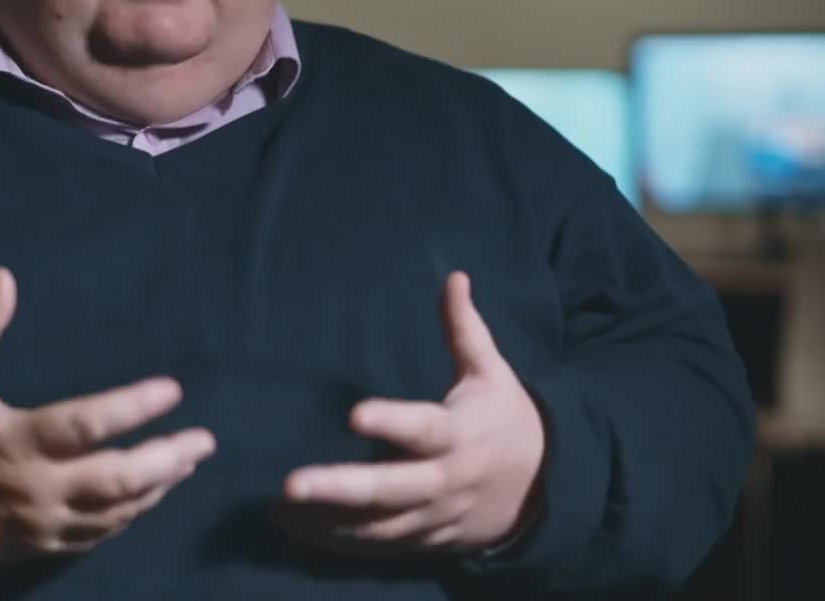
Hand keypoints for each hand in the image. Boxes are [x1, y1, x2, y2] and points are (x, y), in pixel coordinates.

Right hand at [0, 267, 215, 571]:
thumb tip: (4, 276)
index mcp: (17, 441)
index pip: (88, 425)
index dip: (135, 407)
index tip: (173, 389)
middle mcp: (36, 487)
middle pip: (117, 479)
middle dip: (167, 459)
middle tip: (204, 440)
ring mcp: (41, 523)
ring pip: (115, 512)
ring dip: (157, 487)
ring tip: (188, 462)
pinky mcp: (40, 547)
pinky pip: (97, 535)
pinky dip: (129, 514)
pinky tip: (151, 494)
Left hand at [278, 271, 544, 553]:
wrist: (544, 487)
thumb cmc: (505, 418)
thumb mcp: (491, 372)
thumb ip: (464, 330)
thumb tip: (455, 276)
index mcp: (460, 433)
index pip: (423, 428)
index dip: (391, 422)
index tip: (353, 414)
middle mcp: (446, 479)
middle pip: (392, 489)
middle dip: (341, 489)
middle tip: (292, 484)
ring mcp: (435, 515)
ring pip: (380, 527)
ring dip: (329, 522)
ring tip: (280, 512)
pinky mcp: (426, 539)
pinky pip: (380, 547)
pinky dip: (340, 542)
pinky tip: (299, 532)